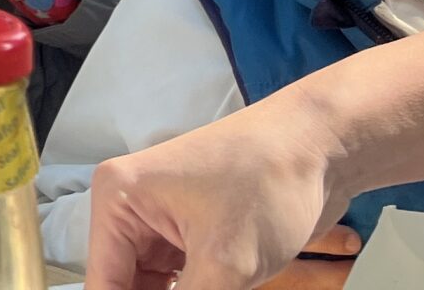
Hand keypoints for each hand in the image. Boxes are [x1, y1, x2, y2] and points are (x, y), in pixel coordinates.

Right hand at [84, 97, 351, 289]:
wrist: (321, 147)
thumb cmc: (269, 180)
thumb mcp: (225, 265)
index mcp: (119, 199)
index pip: (103, 283)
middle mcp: (133, 209)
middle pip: (127, 286)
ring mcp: (165, 223)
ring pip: (156, 288)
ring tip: (225, 284)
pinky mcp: (195, 235)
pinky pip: (182, 282)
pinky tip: (228, 287)